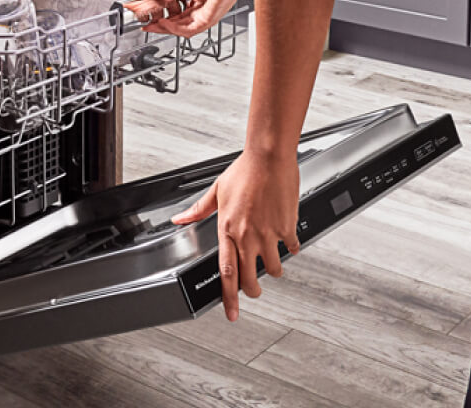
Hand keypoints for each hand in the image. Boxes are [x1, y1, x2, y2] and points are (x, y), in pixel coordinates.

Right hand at [137, 0, 256, 37]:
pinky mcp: (208, 20)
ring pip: (182, 29)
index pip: (178, 12)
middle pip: (178, 23)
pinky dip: (174, 28)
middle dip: (161, 25)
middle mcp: (202, 8)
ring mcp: (205, 15)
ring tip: (154, 25)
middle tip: (148, 25)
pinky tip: (164, 23)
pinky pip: (189, 29)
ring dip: (166, 28)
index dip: (164, 15)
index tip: (151, 16)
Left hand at [171, 148, 300, 320]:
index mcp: (227, 229)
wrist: (269, 157)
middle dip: (252, 291)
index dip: (228, 297)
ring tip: (273, 266)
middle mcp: (247, 235)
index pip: (226, 272)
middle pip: (248, 277)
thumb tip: (180, 219)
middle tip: (253, 292)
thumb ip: (198, 210)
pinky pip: (291, 248)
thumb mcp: (216, 191)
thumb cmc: (244, 170)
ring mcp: (268, 233)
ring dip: (273, 271)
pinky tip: (289, 244)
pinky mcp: (286, 226)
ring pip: (272, 268)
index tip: (232, 313)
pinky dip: (291, 249)